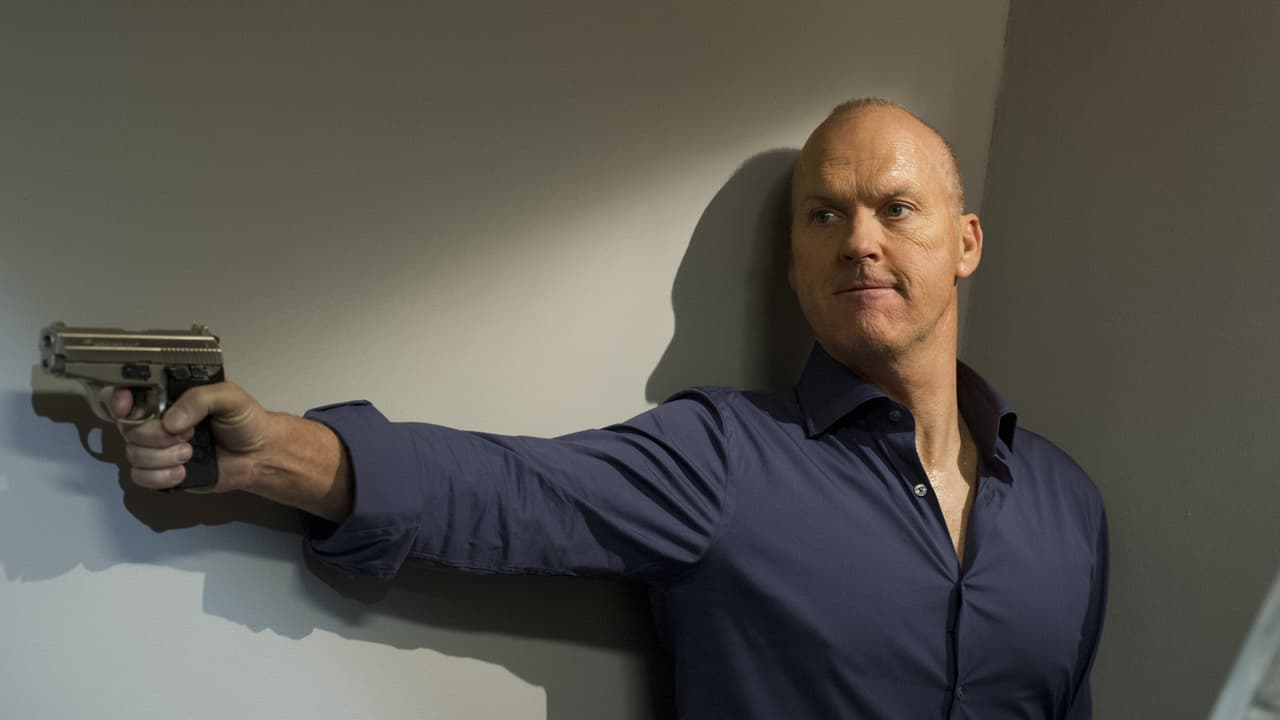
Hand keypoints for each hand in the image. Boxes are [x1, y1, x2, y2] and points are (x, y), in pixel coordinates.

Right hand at [112, 381, 271, 491]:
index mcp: (169, 397)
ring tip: (191, 454)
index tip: (127, 405)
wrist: (259, 454)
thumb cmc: (246, 420)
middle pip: (128, 428)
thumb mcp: (229, 397)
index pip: (131, 394)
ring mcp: (158, 447)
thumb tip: (170, 422)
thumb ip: (200, 399)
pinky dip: (159, 476)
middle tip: (188, 435)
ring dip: (162, 457)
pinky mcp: (162, 471)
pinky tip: (182, 472)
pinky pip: (140, 477)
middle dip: (155, 435)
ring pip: (133, 453)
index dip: (120, 399)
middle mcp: (158, 421)